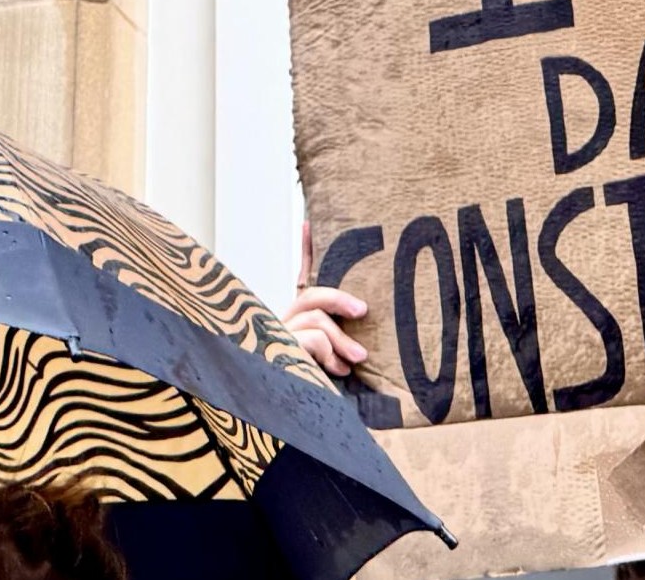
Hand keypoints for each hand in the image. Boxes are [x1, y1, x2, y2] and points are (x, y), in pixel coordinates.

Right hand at [284, 221, 370, 376]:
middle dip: (340, 299)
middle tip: (363, 311)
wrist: (290, 423)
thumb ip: (342, 345)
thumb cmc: (316, 391)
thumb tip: (366, 329)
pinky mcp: (279, 350)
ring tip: (357, 358)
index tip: (310, 221)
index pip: (302, 277)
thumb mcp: (334, 362)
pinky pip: (312, 338)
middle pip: (311, 294)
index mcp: (298, 319)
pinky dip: (329, 353)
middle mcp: (283, 323)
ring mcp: (278, 336)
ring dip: (340, 338)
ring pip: (315, 317)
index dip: (306, 248)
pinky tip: (338, 370)